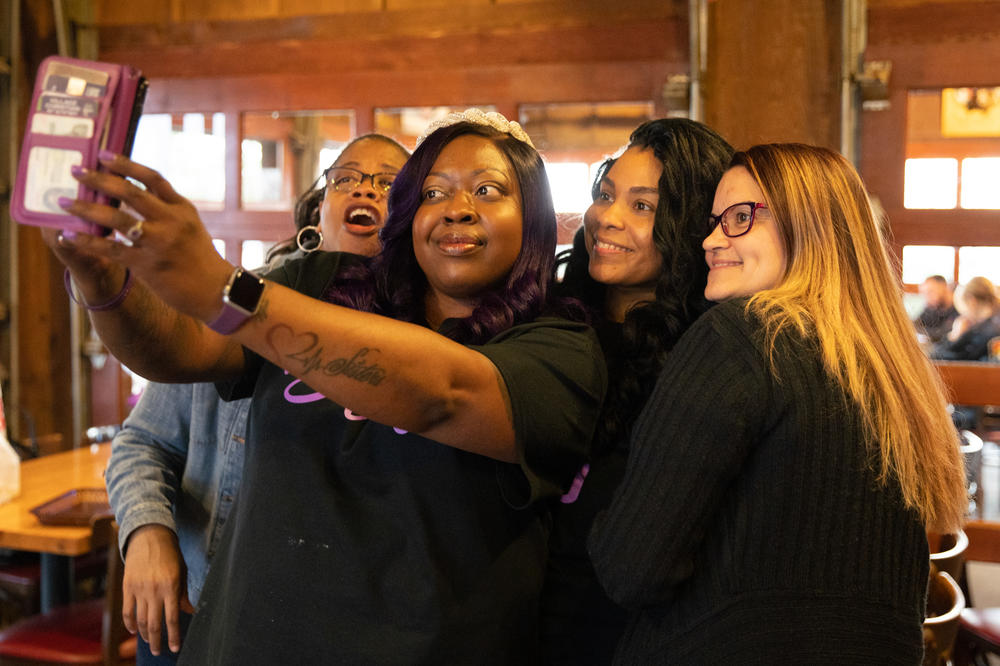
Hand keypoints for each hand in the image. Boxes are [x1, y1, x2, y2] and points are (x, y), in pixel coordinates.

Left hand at [52, 152, 233, 322]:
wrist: (215, 290)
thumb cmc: (200, 258)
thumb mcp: (190, 225)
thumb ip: (167, 208)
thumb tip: (134, 190)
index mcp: (182, 208)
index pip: (152, 178)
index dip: (126, 164)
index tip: (104, 155)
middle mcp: (171, 221)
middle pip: (129, 192)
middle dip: (99, 180)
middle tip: (76, 172)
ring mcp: (158, 242)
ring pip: (116, 218)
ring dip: (86, 209)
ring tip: (64, 203)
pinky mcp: (147, 264)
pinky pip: (110, 248)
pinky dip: (87, 241)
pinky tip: (69, 235)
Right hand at [122, 524, 193, 655]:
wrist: (149, 537)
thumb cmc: (170, 554)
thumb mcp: (182, 572)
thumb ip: (184, 594)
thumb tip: (189, 612)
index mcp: (171, 587)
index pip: (173, 618)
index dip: (174, 636)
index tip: (175, 648)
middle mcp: (154, 590)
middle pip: (155, 623)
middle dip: (157, 641)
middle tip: (159, 652)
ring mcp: (139, 589)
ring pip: (140, 620)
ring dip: (145, 634)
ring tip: (150, 641)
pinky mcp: (127, 587)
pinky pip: (127, 611)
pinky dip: (130, 623)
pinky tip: (134, 630)